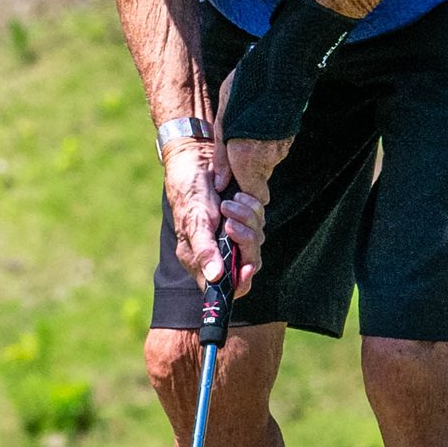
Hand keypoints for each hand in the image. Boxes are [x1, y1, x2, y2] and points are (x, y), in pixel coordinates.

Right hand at [162, 139, 263, 297]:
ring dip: (248, 220)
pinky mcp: (243, 218)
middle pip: (248, 263)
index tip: (246, 267)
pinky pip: (259, 221)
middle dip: (246, 242)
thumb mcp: (195, 221)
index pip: (229, 287)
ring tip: (229, 203)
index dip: (241, 281)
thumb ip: (204, 250)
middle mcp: (219, 251)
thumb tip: (215, 278)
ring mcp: (232, 235)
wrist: (194, 159)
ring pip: (256, 240)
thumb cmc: (188, 191)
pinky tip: (238, 197)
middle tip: (231, 222)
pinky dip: (252, 209)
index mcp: (202, 260)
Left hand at [214, 68, 293, 203]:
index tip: (232, 189)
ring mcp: (281, 149)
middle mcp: (268, 158)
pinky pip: (272, 152)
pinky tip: (254, 128)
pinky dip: (263, 146)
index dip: (244, 197)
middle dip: (245, 175)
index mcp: (248, 157)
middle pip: (258, 181)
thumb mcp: (222, 121)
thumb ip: (222, 157)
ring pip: (265, 165)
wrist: (277, 68)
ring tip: (241, 135)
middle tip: (232, 157)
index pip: (254, 197)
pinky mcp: (288, 139)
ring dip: (253, 158)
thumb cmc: (243, 92)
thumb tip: (220, 183)